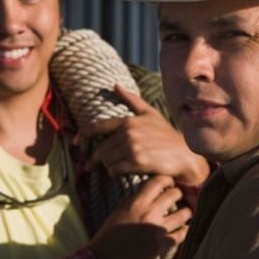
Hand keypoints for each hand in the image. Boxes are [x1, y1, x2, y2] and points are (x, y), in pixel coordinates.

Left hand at [76, 84, 208, 184]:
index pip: (97, 127)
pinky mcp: (137, 162)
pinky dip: (115, 173)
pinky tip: (122, 172)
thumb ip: (131, 100)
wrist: (183, 155)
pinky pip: (115, 170)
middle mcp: (128, 133)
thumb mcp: (150, 114)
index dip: (82, 136)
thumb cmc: (166, 135)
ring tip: (115, 167)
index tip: (75, 143)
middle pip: (101, 150)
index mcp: (128, 121)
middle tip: (91, 166)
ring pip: (107, 161)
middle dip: (96, 159)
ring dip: (108, 166)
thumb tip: (115, 85)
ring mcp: (132, 147)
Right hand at [88, 175, 191, 258]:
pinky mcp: (160, 245)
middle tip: (178, 197)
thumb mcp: (119, 211)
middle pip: (174, 194)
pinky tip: (182, 231)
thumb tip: (150, 194)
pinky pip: (181, 235)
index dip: (167, 180)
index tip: (170, 183)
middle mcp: (148, 212)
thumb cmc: (107, 235)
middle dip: (178, 194)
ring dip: (186, 213)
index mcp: (136, 202)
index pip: (158, 181)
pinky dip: (183, 232)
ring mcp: (156, 229)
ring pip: (183, 214)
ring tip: (186, 213)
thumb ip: (135, 201)